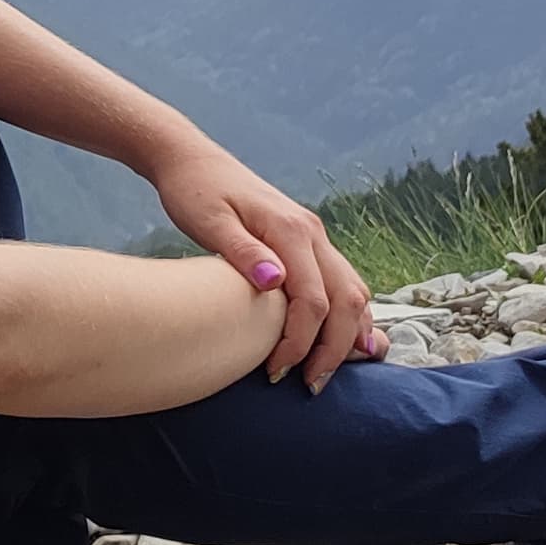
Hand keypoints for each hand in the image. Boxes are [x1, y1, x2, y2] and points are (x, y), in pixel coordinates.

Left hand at [149, 143, 380, 391]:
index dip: (300, 341)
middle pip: (347, 300)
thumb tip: (274, 282)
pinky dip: (347, 314)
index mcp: (290, 230)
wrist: (191, 159)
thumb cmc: (192, 192)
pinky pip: (343, 282)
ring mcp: (315, 236)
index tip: (275, 371)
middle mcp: (313, 233)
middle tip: (310, 385)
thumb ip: (241, 252)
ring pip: (354, 291)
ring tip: (326, 371)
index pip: (313, 300)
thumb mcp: (207, 220)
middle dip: (335, 348)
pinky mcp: (309, 241)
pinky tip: (339, 341)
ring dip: (348, 334)